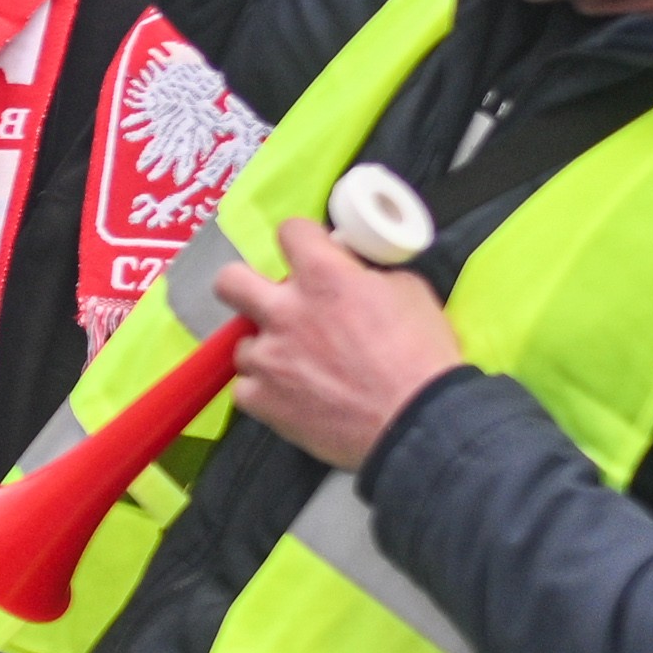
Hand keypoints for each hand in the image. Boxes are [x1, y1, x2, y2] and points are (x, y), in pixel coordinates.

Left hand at [222, 213, 469, 473]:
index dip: (303, 241)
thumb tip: (353, 272)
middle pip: (229, 281)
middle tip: (271, 303)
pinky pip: (246, 389)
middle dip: (245, 286)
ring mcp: (268, 358)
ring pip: (241, 344)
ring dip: (265, 350)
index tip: (313, 255)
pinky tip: (291, 398)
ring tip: (294, 366)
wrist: (417, 422)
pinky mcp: (261, 401)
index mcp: (323, 275)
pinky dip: (266, 392)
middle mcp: (284, 311)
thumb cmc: (422, 355)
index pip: (290, 231)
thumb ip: (369, 275)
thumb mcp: (409, 292)